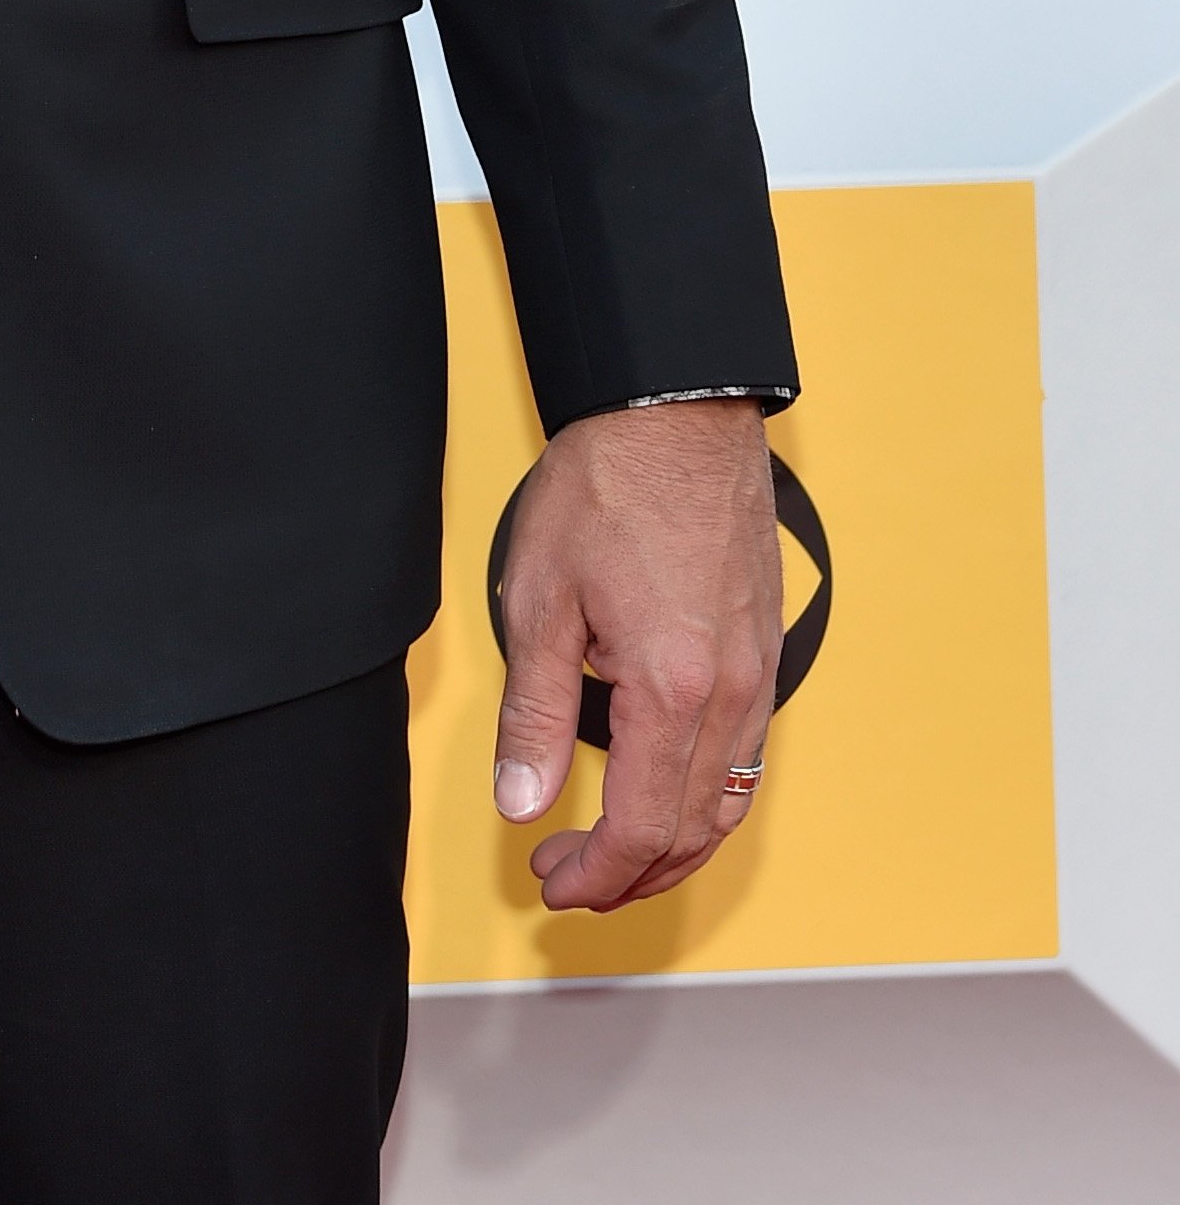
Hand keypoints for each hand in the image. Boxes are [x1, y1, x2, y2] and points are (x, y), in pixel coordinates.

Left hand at [491, 398, 780, 911]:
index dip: (596, 872)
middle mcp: (731, 691)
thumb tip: (521, 801)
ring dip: (674, 846)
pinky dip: (705, 797)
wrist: (678, 409)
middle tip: (571, 878)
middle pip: (692, 831)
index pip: (641, 827)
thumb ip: (532, 710)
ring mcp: (758, 672)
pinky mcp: (765, 647)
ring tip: (615, 854)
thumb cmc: (609, 484)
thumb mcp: (541, 597)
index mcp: (672, 686)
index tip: (551, 878)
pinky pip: (746, 755)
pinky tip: (665, 790)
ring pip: (728, 802)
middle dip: (630, 875)